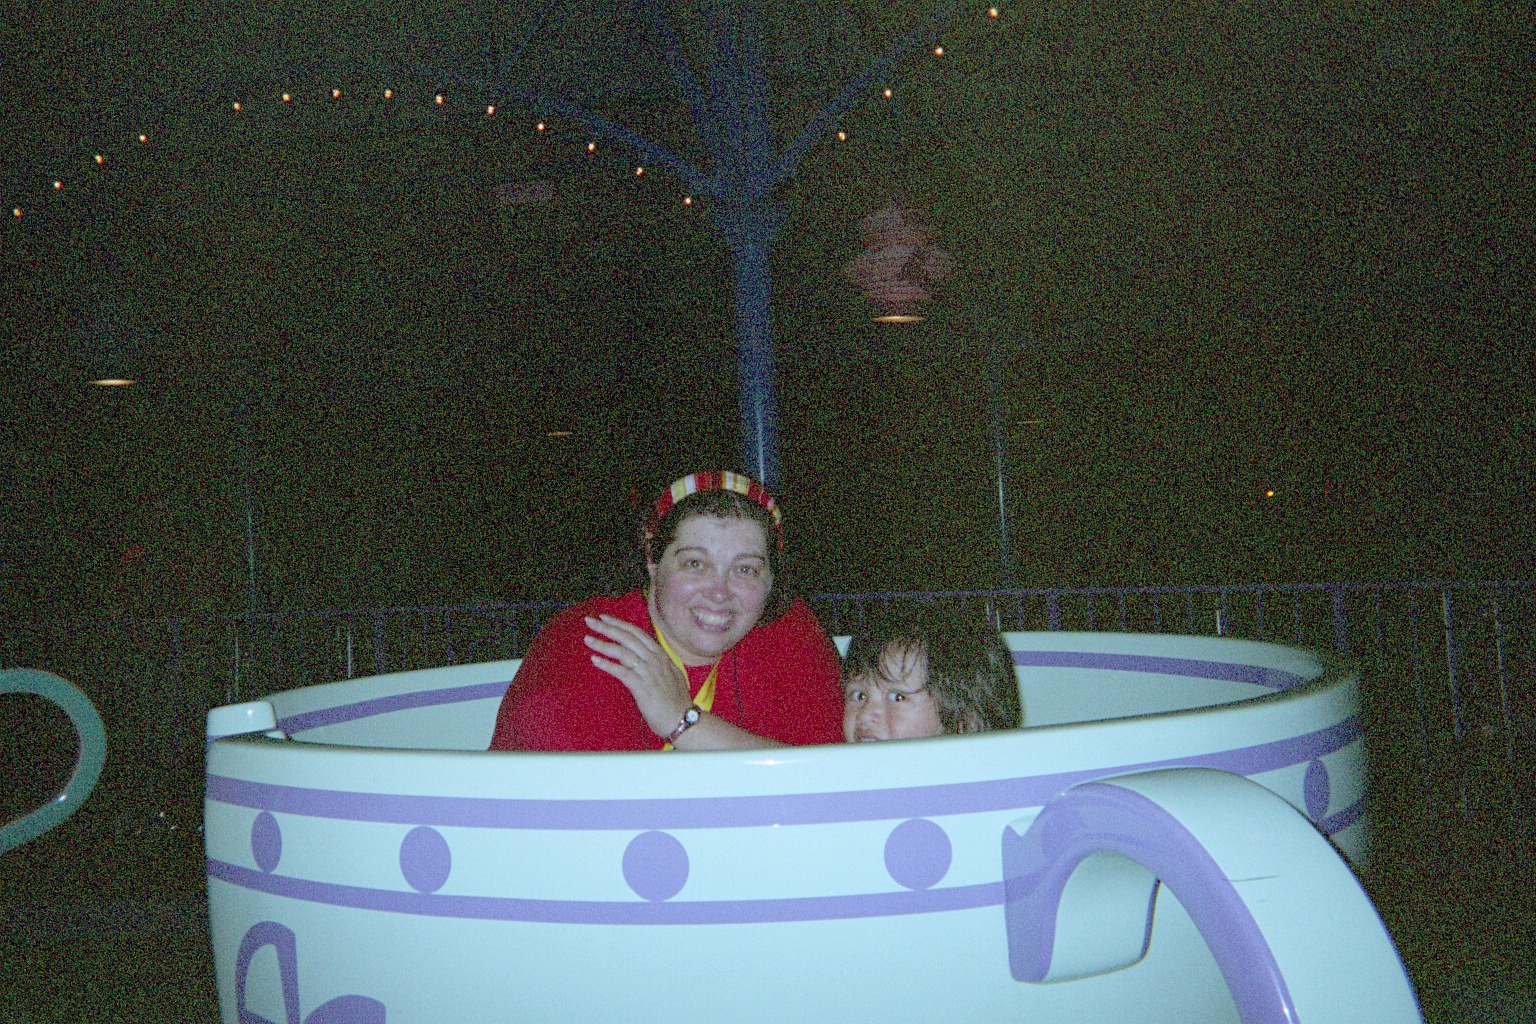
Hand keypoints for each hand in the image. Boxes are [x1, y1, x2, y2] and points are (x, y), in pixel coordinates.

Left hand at [584, 615, 692, 738]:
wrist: (684, 720)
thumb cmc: (676, 702)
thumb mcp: (670, 675)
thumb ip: (657, 664)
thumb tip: (643, 658)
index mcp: (661, 655)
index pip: (637, 633)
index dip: (619, 624)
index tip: (604, 617)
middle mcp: (655, 660)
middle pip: (627, 638)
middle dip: (607, 628)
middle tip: (589, 621)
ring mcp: (649, 672)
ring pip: (623, 652)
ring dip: (603, 644)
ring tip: (588, 639)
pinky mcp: (642, 687)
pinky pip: (622, 672)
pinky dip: (607, 665)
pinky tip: (595, 660)